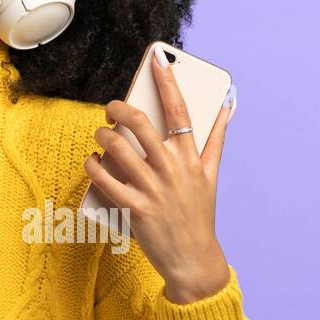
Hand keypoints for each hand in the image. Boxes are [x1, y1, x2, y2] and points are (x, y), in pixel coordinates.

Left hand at [84, 47, 236, 303]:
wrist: (193, 261)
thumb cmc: (199, 214)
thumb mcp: (211, 176)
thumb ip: (215, 140)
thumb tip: (226, 107)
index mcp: (191, 158)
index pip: (179, 111)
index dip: (168, 82)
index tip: (157, 59)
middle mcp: (172, 170)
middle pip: (140, 124)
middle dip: (118, 109)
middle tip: (110, 109)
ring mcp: (153, 190)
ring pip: (118, 148)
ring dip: (102, 137)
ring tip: (100, 136)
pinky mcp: (135, 210)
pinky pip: (105, 179)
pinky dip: (93, 167)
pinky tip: (92, 163)